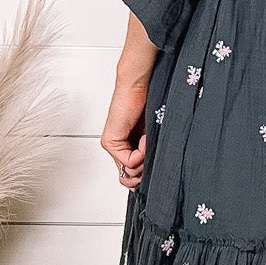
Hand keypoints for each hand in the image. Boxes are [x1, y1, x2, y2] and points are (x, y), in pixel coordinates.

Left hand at [102, 73, 148, 189]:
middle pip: (129, 179)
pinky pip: (129, 162)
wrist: (139, 86)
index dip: (145, 175)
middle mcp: (117, 149)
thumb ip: (148, 156)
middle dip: (144, 172)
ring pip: (129, 173)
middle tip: (152, 153)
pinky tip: (145, 137)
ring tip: (149, 141)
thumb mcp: (152, 138)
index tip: (155, 162)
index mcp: (126, 148)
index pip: (131, 176)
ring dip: (144, 161)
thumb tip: (147, 177)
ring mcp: (112, 146)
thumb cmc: (148, 104)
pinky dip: (142, 152)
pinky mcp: (110, 142)